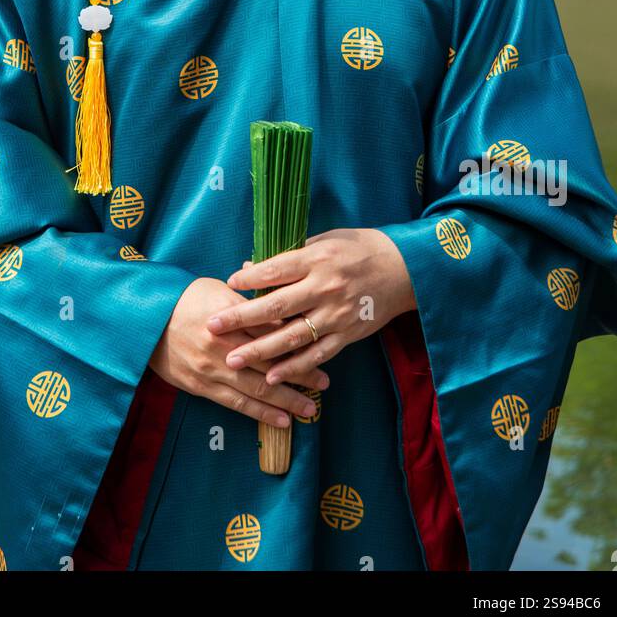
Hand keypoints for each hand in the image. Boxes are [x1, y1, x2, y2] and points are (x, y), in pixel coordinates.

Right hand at [148, 277, 330, 428]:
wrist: (144, 320)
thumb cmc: (184, 298)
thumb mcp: (219, 289)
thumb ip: (248, 303)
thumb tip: (280, 305)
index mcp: (230, 316)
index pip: (271, 330)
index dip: (298, 340)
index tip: (319, 346)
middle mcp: (224, 345)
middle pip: (270, 361)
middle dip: (299, 374)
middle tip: (324, 382)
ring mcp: (212, 369)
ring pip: (257, 388)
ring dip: (286, 400)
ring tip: (310, 409)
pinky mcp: (202, 387)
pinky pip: (236, 403)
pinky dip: (261, 413)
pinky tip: (281, 420)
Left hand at [204, 228, 415, 385]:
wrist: (405, 268)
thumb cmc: (360, 248)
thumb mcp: (326, 240)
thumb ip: (290, 255)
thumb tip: (251, 267)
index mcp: (317, 259)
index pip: (275, 269)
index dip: (250, 278)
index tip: (227, 284)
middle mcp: (325, 287)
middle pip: (275, 305)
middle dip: (241, 318)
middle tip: (212, 327)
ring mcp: (336, 314)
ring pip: (292, 336)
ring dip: (259, 350)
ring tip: (232, 360)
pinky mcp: (348, 335)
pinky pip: (316, 355)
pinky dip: (293, 367)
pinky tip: (271, 376)